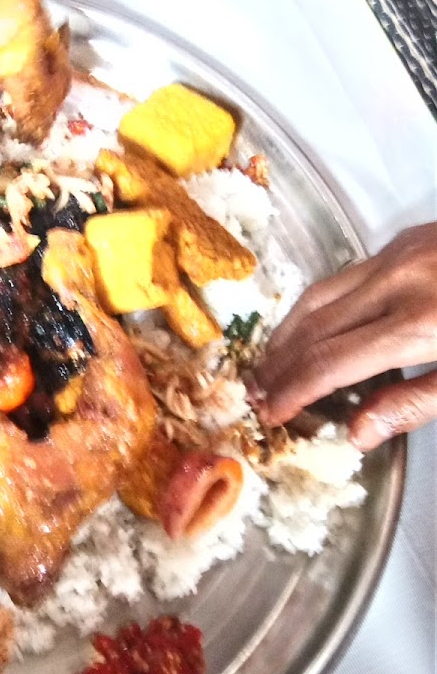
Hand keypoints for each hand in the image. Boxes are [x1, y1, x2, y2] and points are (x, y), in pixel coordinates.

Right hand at [253, 223, 436, 450]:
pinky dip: (315, 306)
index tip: (271, 414)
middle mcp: (397, 281)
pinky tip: (309, 326)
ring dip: (286, 333)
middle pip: (314, 327)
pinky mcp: (404, 240)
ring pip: (319, 295)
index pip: (331, 363)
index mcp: (418, 323)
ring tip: (268, 364)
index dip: (294, 391)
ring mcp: (398, 254)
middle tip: (255, 395)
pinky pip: (343, 275)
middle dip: (279, 365)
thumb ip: (416, 404)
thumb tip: (356, 433)